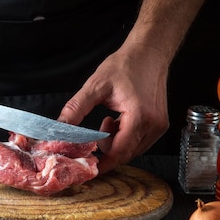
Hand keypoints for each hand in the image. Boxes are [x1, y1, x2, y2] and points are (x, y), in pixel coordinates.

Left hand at [57, 46, 169, 172]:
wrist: (149, 53)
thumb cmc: (125, 65)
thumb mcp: (96, 86)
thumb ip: (76, 108)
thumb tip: (60, 127)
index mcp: (139, 116)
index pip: (120, 151)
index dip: (104, 162)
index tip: (90, 166)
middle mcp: (153, 124)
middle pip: (127, 153)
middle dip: (107, 150)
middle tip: (93, 138)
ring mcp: (159, 126)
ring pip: (134, 149)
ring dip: (116, 142)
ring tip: (107, 122)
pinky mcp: (160, 124)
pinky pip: (140, 140)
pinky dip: (125, 137)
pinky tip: (117, 121)